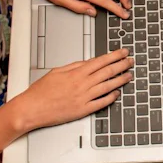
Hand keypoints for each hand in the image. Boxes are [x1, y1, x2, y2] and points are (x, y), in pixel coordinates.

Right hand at [12, 49, 133, 131]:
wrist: (31, 109)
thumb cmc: (41, 91)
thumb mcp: (57, 71)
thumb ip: (75, 66)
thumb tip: (88, 62)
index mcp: (76, 73)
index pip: (101, 61)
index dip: (114, 56)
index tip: (123, 52)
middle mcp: (82, 85)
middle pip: (108, 72)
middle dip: (122, 65)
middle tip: (131, 61)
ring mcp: (84, 98)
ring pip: (108, 87)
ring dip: (120, 80)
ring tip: (129, 75)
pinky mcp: (83, 110)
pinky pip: (101, 103)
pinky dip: (111, 98)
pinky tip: (117, 93)